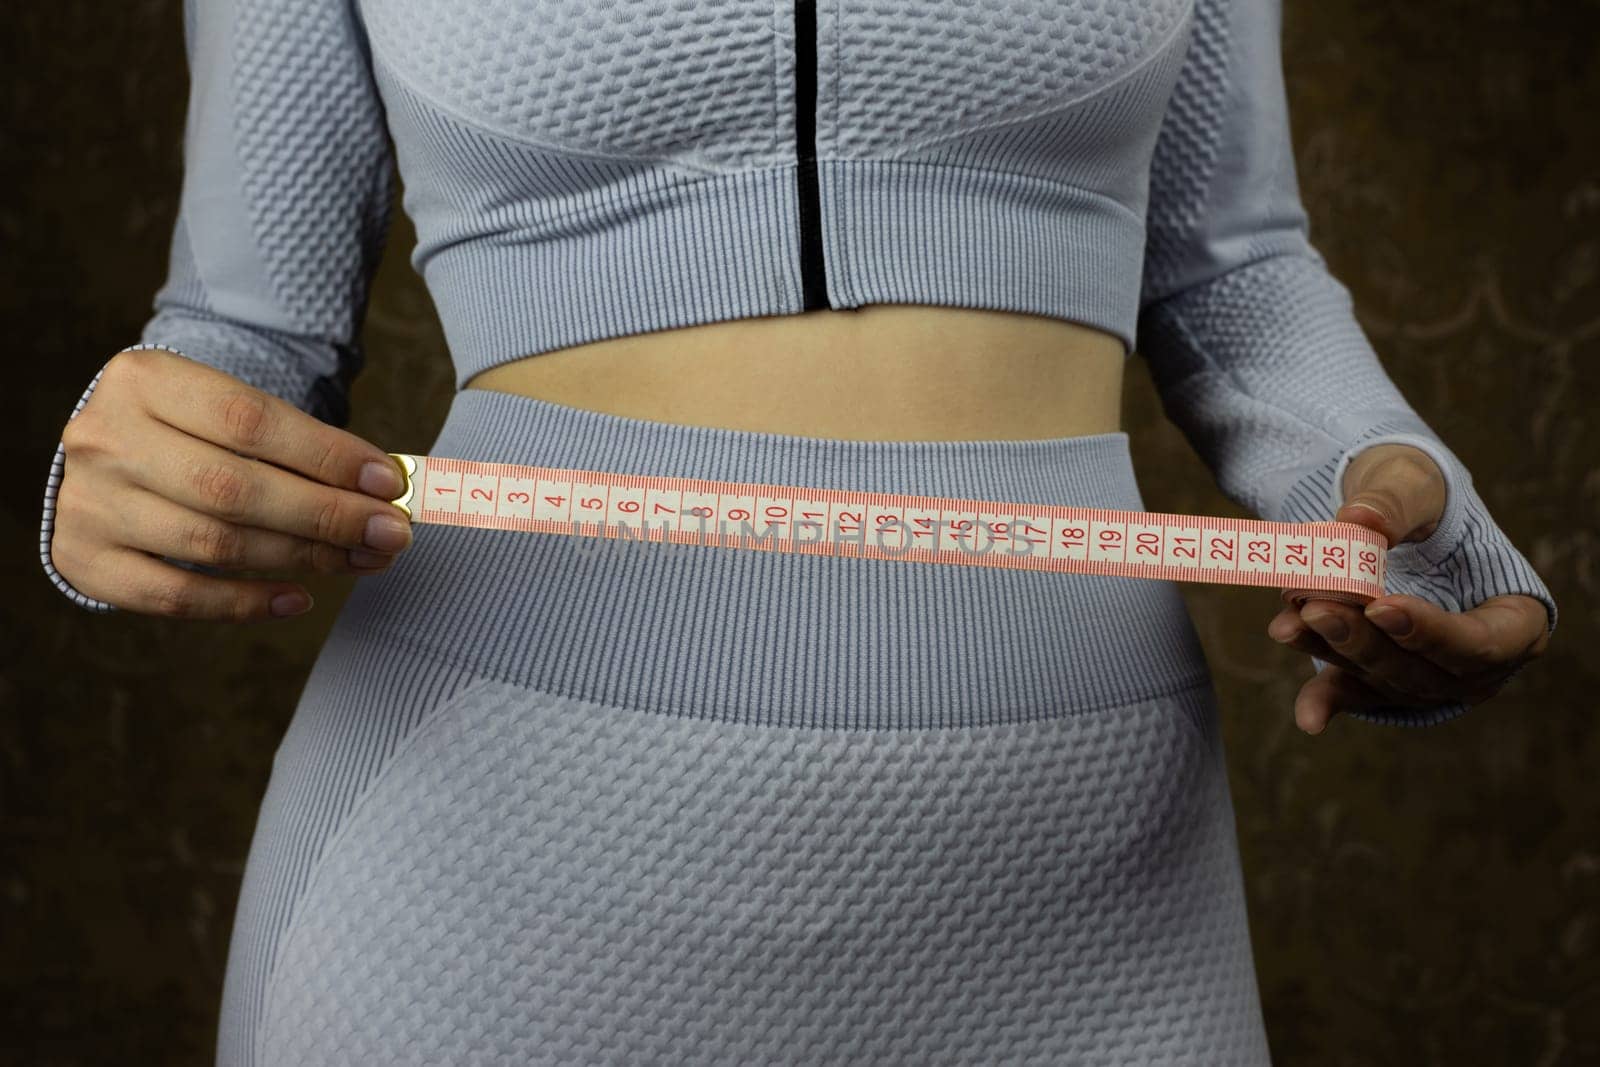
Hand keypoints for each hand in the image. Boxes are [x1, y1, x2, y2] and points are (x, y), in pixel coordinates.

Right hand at [50, 347, 414, 620]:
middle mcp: (105, 438)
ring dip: (302, 559)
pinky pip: (176, 597)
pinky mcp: (83, 560)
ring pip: (211, 545)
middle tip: (391, 533)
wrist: (111, 453)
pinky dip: (246, 603)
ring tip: (362, 559)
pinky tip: (301, 598)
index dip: (328, 456)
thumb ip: (300, 444)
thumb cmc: (194, 431)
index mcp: (144, 380)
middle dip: (327, 516)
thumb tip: (387, 491)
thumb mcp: (231, 410)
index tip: (390, 483)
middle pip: (234, 489)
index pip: (251, 420)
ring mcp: (87, 503)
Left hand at [1266, 443, 1551, 733]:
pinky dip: (1327, 700)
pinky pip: (1354, 693)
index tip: (1380, 606)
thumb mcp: (1414, 485)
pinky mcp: (1381, 681)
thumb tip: (1357, 520)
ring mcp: (1428, 678)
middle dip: (1366, 642)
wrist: (1388, 515)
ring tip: (1288, 623)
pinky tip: (1308, 717)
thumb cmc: (1420, 500)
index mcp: (1515, 618)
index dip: (1432, 633)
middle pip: (1423, 670)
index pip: (1483, 642)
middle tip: (1317, 607)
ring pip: (1382, 680)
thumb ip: (1392, 502)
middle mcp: (1475, 662)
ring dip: (1334, 654)